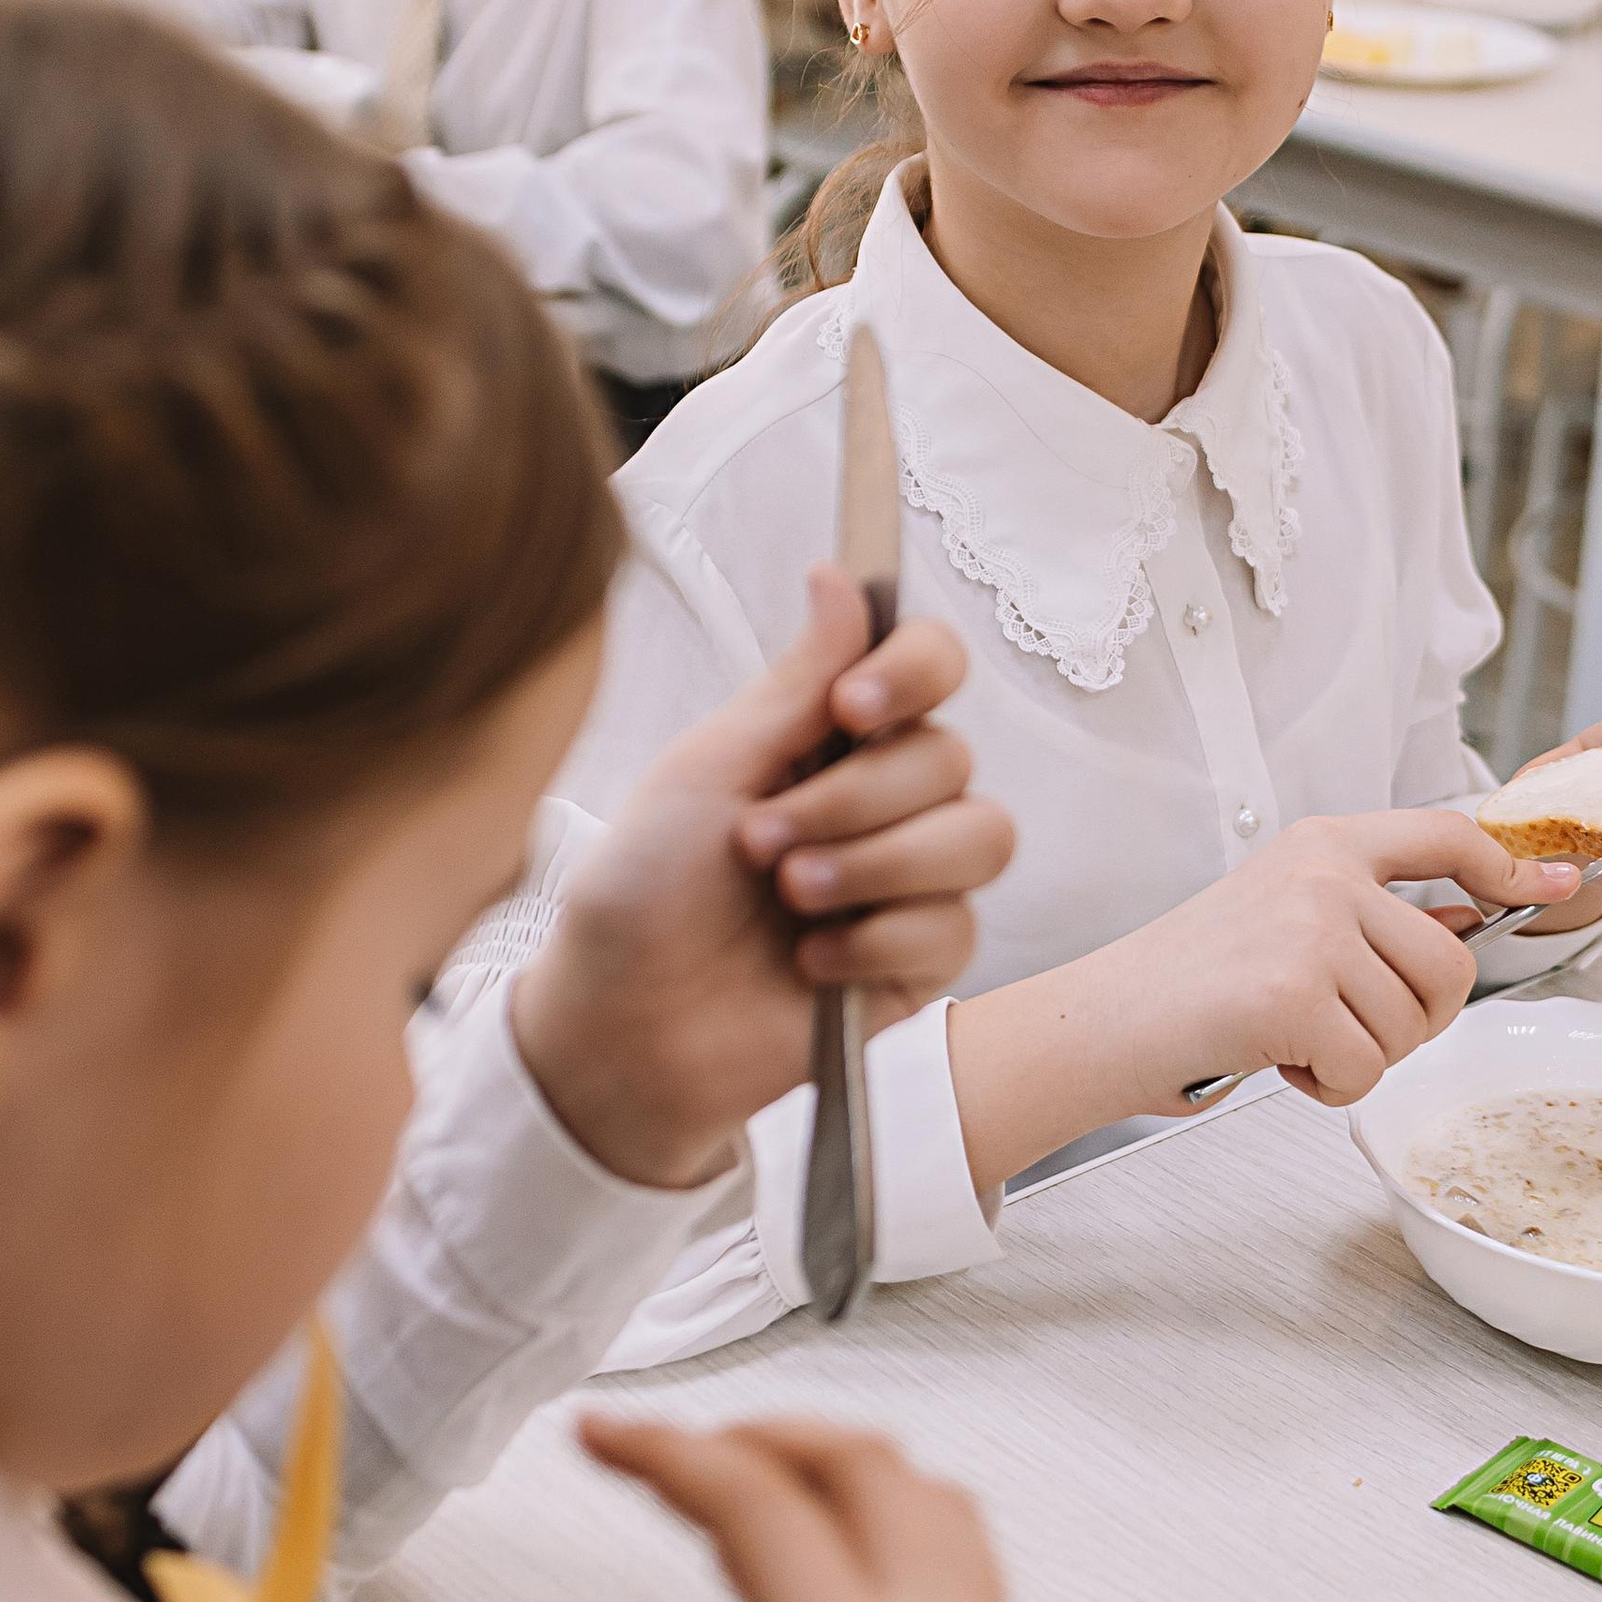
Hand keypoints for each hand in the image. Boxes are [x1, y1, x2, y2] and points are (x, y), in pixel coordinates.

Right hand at [432, 1413, 1141, 1601]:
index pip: (763, 1508)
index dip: (665, 1452)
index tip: (601, 1436)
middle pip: (875, 1473)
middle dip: (769, 1434)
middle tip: (678, 1448)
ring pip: (949, 1518)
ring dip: (856, 1475)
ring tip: (765, 1488)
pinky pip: (983, 1591)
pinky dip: (910, 1542)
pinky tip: (853, 1597)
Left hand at [510, 567, 1011, 1188]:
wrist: (621, 1025)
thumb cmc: (642, 891)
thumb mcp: (709, 767)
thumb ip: (796, 681)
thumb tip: (841, 576)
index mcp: (831, 736)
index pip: (930, 666)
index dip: (914, 673)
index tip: (852, 707)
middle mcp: (881, 800)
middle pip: (950, 757)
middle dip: (852, 800)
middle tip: (758, 841)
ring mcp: (907, 882)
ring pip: (980, 837)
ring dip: (875, 866)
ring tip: (788, 896)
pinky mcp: (918, 965)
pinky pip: (955, 930)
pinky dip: (874, 943)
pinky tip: (808, 964)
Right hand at [949, 808, 1576, 1188]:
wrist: (1100, 1020)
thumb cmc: (1186, 983)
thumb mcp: (1283, 914)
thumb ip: (1365, 914)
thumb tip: (1460, 937)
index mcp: (1324, 844)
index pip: (1448, 834)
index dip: (1510, 869)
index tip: (1553, 888)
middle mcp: (1324, 874)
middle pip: (1450, 965)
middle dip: (1413, 1020)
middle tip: (1345, 1029)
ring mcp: (1311, 929)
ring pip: (1411, 1026)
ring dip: (1360, 1056)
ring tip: (1289, 1036)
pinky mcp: (1293, 993)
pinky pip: (1366, 1070)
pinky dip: (1326, 1086)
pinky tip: (1272, 1058)